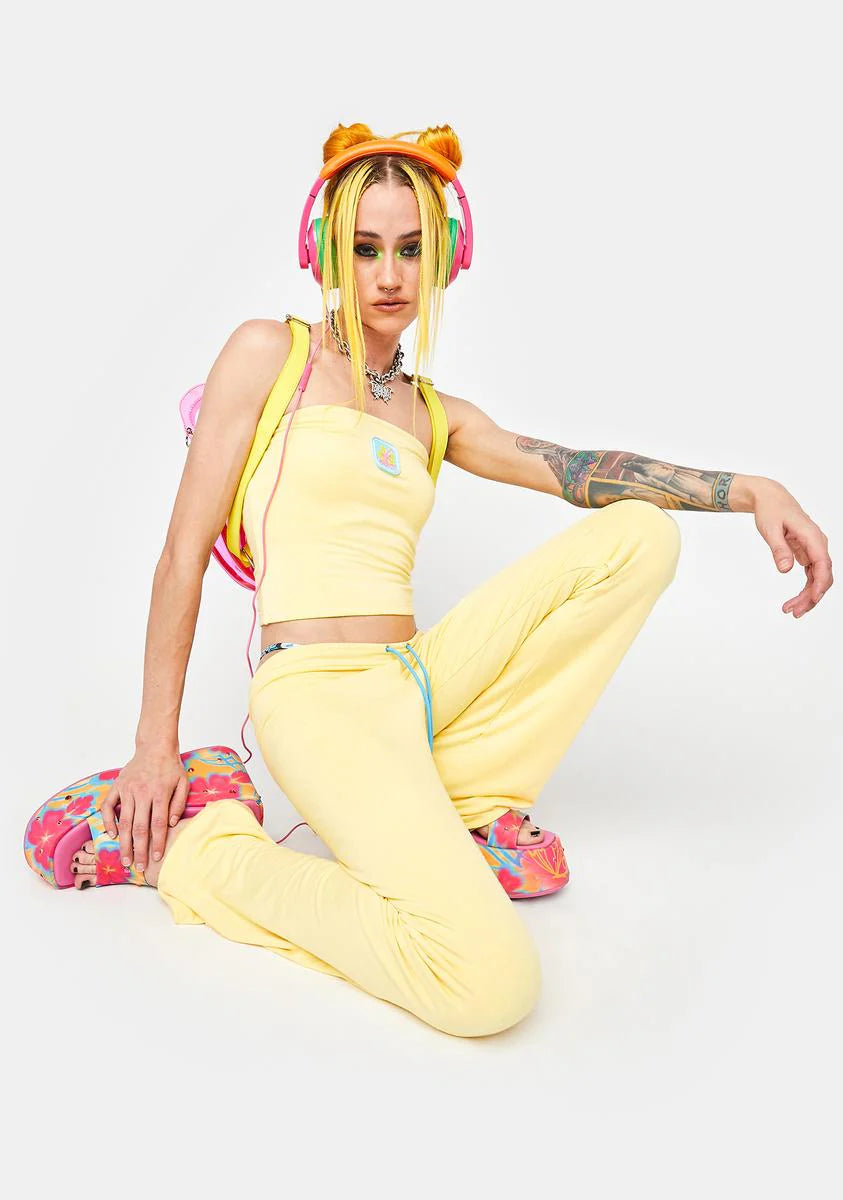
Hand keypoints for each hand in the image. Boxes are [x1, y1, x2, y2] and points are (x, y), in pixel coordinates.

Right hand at [101, 748, 190, 870]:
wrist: (155, 746)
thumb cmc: (171, 767)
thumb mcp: (183, 783)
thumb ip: (179, 804)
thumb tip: (171, 824)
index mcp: (160, 793)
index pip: (158, 824)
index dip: (157, 843)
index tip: (157, 858)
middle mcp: (142, 792)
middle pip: (139, 827)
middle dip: (138, 849)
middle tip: (138, 867)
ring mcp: (127, 789)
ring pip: (124, 821)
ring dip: (124, 842)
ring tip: (125, 858)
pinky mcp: (117, 786)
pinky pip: (108, 806)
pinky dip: (108, 821)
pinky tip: (112, 834)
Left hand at [751, 478, 832, 617]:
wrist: (771, 499)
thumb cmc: (770, 511)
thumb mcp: (769, 529)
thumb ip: (779, 549)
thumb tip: (785, 570)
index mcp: (812, 536)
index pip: (823, 563)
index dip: (820, 583)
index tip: (813, 599)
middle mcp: (817, 544)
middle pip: (822, 575)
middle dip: (811, 596)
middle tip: (793, 612)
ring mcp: (814, 549)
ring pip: (818, 578)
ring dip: (808, 596)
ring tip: (791, 610)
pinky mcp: (807, 553)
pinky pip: (811, 575)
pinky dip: (805, 589)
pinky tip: (794, 601)